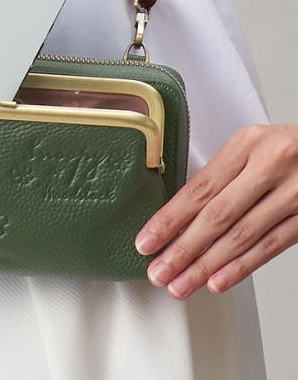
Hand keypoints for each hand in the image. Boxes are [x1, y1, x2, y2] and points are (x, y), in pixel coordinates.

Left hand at [135, 124, 297, 298]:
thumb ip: (222, 175)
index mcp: (247, 144)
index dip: (169, 219)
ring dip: (207, 266)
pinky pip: (271, 246)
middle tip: (158, 272)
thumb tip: (179, 215)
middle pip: (217, 216)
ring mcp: (294, 193)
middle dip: (182, 249)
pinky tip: (217, 281)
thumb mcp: (252, 147)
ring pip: (241, 236)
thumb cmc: (287, 148)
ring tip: (181, 284)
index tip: (147, 241)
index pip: (199, 189)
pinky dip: (241, 267)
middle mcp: (270, 166)